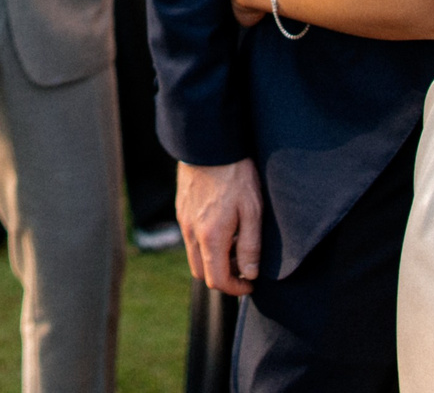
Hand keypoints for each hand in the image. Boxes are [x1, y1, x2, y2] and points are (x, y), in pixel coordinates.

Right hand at [176, 159, 264, 295]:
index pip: (217, 280)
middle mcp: (191, 233)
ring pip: (194, 256)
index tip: (250, 284)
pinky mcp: (181, 209)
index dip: (236, 289)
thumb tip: (249, 273)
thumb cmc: (235, 175)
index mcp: (210, 237)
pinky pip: (190, 238)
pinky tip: (222, 226)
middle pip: (201, 273)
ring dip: (213, 260)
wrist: (209, 144)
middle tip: (244, 266)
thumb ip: (250, 246)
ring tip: (235, 244)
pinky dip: (205, 244)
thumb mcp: (252, 211)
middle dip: (223, 277)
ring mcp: (183, 221)